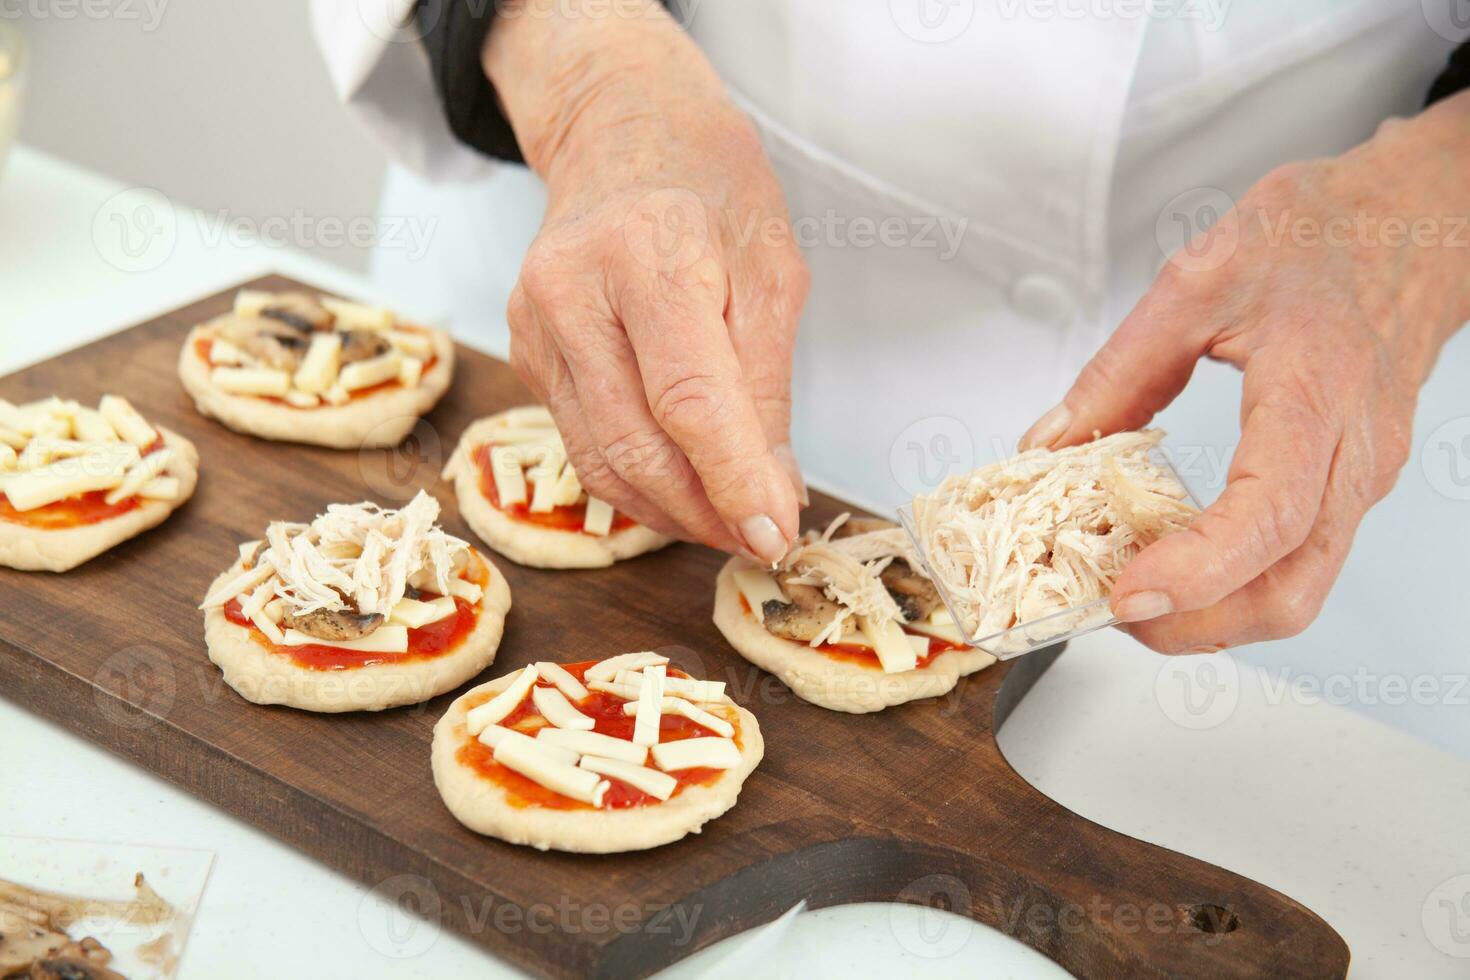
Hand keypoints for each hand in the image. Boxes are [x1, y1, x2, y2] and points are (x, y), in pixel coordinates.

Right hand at [485, 1, 808, 561]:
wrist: (622, 133)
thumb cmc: (710, 188)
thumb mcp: (772, 270)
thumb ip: (767, 385)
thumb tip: (770, 492)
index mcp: (645, 254)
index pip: (688, 400)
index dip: (732, 479)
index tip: (774, 533)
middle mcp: (571, 292)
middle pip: (636, 444)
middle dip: (705, 509)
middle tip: (762, 536)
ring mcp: (535, 327)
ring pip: (601, 460)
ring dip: (671, 509)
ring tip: (729, 520)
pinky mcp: (526, 355)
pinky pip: (583, 442)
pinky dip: (638, 481)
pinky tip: (685, 486)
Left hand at [1022, 92, 1469, 653]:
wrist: (1417, 221)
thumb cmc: (1324, 235)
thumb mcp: (1198, 280)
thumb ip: (1119, 370)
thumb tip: (1050, 443)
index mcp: (1315, 393)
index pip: (1269, 516)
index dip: (1197, 571)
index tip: (1128, 592)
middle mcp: (1353, 454)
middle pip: (1290, 589)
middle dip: (1194, 625)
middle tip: (1112, 607)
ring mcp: (1362, 478)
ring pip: (1299, 590)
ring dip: (1213, 615)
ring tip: (1135, 587)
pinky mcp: (1353, 486)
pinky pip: (1300, 561)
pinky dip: (1235, 583)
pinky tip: (1178, 556)